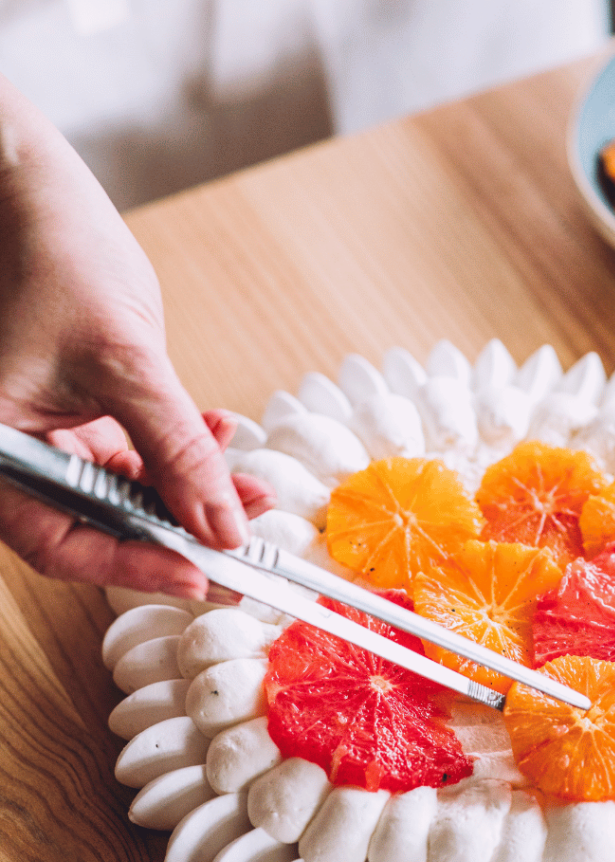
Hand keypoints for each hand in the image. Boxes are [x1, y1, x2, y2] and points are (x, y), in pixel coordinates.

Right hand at [0, 75, 273, 599]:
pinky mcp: (80, 411)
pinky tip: (219, 431)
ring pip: (127, 491)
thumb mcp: (124, 360)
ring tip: (248, 491)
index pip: (61, 542)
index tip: (201, 575)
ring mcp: (49, 434)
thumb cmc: (51, 255)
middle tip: (242, 546)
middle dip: (177, 533)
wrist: (34, 190)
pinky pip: (136, 452)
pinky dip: (181, 450)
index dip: (132, 566)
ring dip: (191, 492)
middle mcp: (17, 451)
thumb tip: (220, 524)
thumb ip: (175, 448)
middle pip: (99, 525)